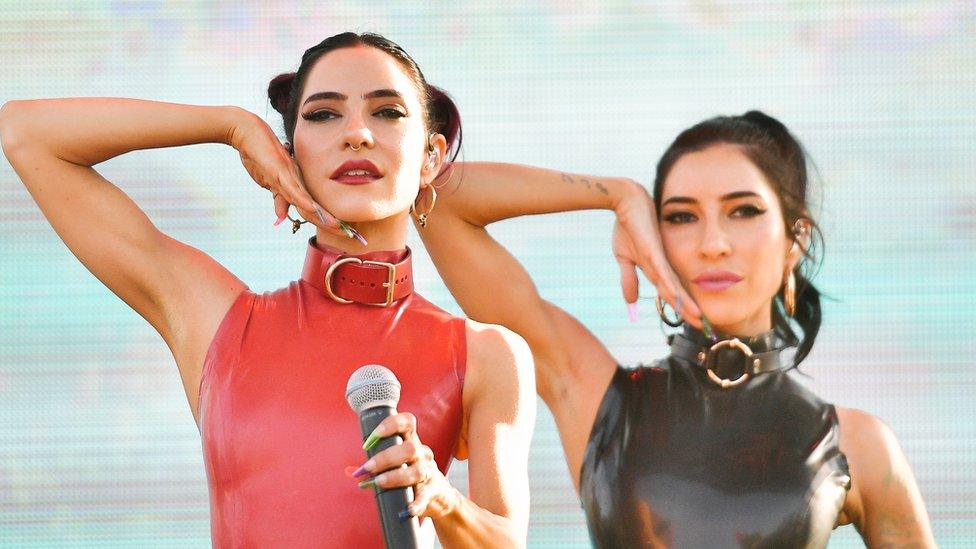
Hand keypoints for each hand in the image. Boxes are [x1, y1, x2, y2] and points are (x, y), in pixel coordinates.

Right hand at [227, 111, 343, 234]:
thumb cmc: (259, 155)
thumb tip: (282, 217)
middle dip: (331, 223)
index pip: (314, 209)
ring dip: (322, 215)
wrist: (246, 133)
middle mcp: (297, 181)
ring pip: (307, 201)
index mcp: (297, 184)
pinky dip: (302, 199)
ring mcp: (289, 175)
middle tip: (350, 234)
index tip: (342, 232)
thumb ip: (278, 198)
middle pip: (315, 209)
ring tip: (338, 226)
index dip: (327, 221)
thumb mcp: (269, 182)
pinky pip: (292, 187)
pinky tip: (312, 208)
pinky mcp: (279, 170)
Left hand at [356, 412, 460, 520]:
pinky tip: (407, 509)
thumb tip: (353, 472)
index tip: (373, 436)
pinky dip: (416, 503)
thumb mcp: (398, 463)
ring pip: (417, 470)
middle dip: (386, 457)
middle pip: (409, 448)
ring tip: (379, 482)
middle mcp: (422, 453)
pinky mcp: (432, 491)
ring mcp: (429, 472)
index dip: (391, 424)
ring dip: (395, 476)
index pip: (407, 422)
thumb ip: (377, 464)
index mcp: (412, 441)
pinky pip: (425, 496)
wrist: (439, 495)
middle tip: (367, 467)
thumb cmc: (411, 474)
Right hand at [612, 180, 702, 327]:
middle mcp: (662, 266)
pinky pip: (663, 273)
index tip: (694, 322)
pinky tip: (679, 299)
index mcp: (657, 269)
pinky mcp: (653, 252)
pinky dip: (671, 287)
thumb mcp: (624, 258)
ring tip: (699, 320)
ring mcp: (659, 260)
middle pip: (679, 294)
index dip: (683, 309)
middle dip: (691, 312)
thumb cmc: (627, 226)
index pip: (672, 294)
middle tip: (706, 328)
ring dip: (686, 305)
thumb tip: (631, 303)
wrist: (626, 202)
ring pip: (675, 288)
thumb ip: (628, 280)